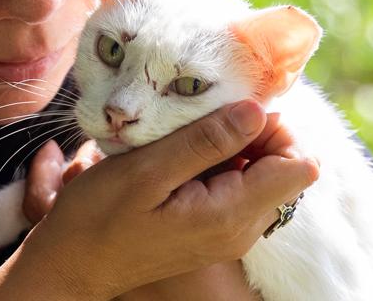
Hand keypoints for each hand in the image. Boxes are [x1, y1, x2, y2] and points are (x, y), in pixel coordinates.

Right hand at [0, 101, 317, 299]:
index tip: (231, 112)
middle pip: (288, 170)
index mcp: (231, 214)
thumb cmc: (98, 217)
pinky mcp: (215, 231)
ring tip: (188, 140)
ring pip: (266, 177)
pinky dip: (223, 166)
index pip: (301, 165)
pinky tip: (184, 160)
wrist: (71, 264)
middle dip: (258, 135)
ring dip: (238, 149)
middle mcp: (241, 229)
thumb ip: (206, 141)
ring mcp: (230, 233)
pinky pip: (241, 190)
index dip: (277, 128)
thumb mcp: (147, 170)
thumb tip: (257, 109)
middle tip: (205, 121)